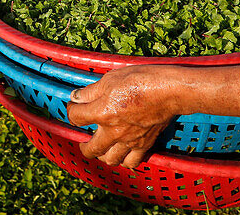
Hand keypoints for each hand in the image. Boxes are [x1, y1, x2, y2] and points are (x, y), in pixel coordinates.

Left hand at [66, 65, 181, 168]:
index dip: (71, 110)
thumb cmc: (141, 80)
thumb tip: (77, 97)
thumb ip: (91, 91)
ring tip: (103, 149)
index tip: (75, 106)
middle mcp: (113, 132)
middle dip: (84, 146)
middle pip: (90, 149)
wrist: (169, 91)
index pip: (75, 117)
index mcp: (102, 113)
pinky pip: (131, 162)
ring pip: (110, 159)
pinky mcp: (144, 144)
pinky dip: (125, 160)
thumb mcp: (110, 78)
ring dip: (103, 155)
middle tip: (84, 141)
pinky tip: (124, 152)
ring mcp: (129, 141)